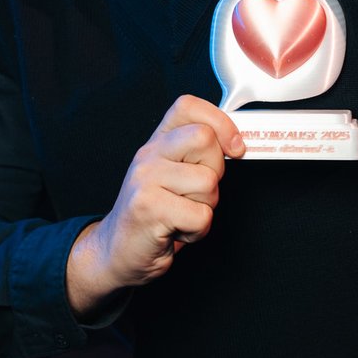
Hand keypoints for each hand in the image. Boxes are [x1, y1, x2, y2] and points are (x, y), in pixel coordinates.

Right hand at [65, 95, 243, 319]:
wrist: (119, 251)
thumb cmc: (156, 213)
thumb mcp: (176, 174)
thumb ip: (199, 154)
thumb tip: (237, 144)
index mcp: (158, 141)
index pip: (189, 107)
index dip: (220, 122)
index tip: (234, 147)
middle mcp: (149, 154)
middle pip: (204, 139)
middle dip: (216, 171)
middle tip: (197, 191)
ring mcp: (145, 179)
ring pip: (208, 182)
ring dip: (206, 206)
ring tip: (184, 213)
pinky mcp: (148, 208)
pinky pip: (200, 216)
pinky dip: (198, 231)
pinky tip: (178, 230)